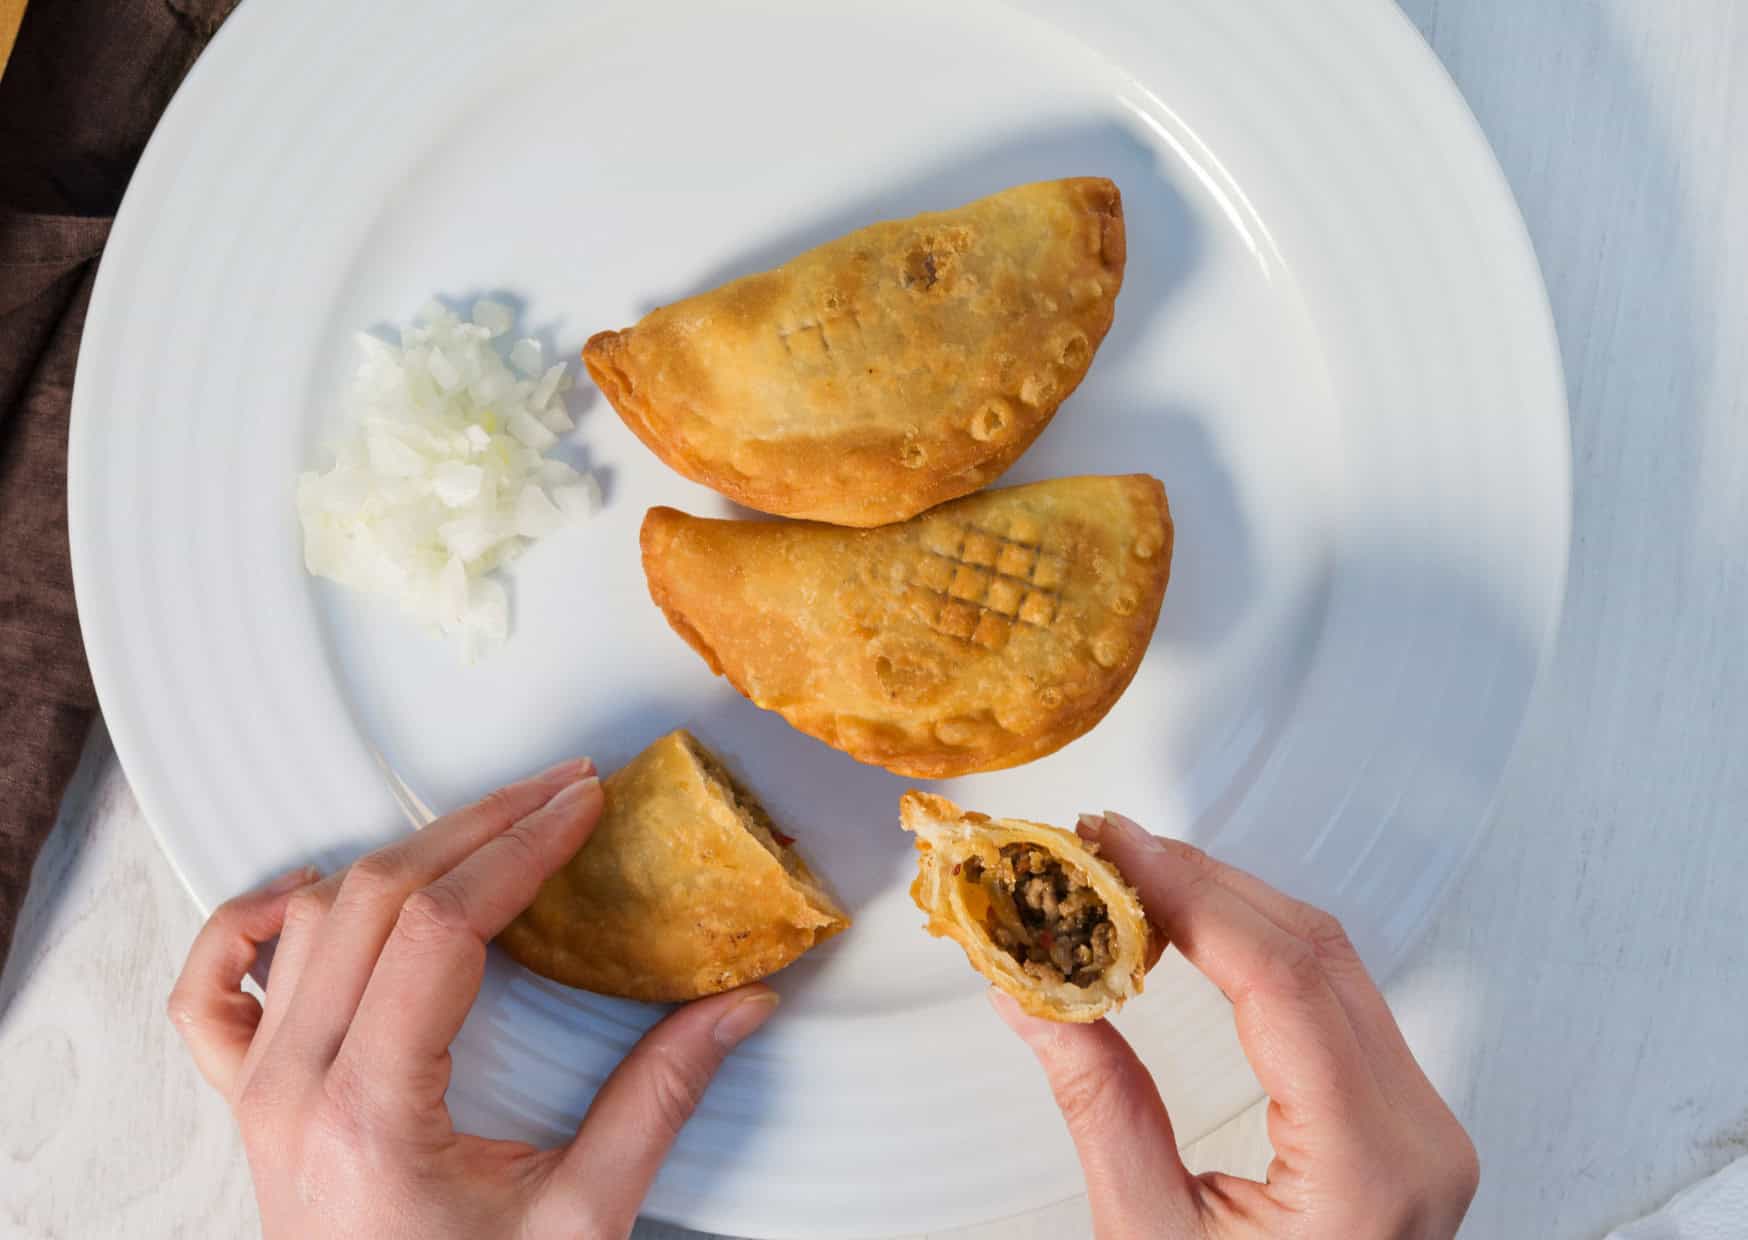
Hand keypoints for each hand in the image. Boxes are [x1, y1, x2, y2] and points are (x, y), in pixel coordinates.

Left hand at [167, 757, 778, 1239]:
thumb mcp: (581, 1219)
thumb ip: (657, 1101)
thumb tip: (736, 1006)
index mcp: (372, 1111)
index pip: (444, 926)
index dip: (522, 847)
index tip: (582, 805)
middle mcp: (296, 1088)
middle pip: (379, 897)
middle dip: (482, 826)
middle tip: (560, 791)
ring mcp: (260, 1093)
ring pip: (311, 918)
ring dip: (401, 857)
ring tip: (484, 831)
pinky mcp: (248, 1104)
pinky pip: (213, 990)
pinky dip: (251, 924)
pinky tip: (311, 893)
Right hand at [993, 811, 1477, 1239]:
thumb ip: (1097, 1104)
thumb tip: (1032, 992)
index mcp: (1370, 1163)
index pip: (1280, 978)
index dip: (1189, 893)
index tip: (1111, 848)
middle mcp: (1419, 1132)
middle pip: (1313, 950)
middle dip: (1200, 880)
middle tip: (1103, 846)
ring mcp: (1423, 1124)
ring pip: (1331, 961)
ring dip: (1229, 903)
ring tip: (1135, 873)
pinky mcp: (1403, 1121)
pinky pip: (1337, 997)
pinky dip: (1260, 947)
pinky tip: (1198, 927)